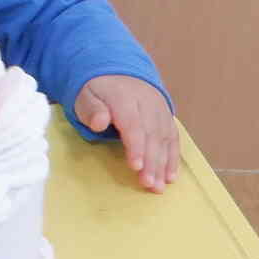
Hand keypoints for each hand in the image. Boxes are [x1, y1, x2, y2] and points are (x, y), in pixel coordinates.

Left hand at [74, 75, 178, 192]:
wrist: (116, 70)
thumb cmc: (96, 90)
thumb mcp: (85, 95)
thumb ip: (91, 109)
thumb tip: (100, 122)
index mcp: (124, 97)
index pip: (133, 124)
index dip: (136, 146)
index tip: (136, 167)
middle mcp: (147, 103)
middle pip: (151, 134)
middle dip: (151, 161)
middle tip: (148, 185)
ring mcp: (160, 109)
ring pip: (164, 138)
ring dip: (163, 164)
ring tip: (159, 187)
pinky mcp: (166, 117)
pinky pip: (173, 137)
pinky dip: (173, 157)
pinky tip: (170, 176)